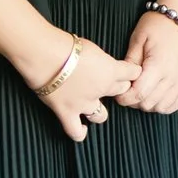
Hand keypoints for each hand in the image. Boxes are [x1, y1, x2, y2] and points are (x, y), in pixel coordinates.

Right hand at [21, 35, 141, 143]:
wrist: (44, 55)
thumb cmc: (65, 45)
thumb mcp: (90, 46)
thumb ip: (98, 59)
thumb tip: (96, 63)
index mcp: (110, 70)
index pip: (132, 73)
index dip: (131, 72)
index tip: (129, 70)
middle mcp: (101, 89)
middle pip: (120, 92)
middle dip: (117, 88)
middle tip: (106, 82)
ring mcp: (84, 103)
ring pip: (101, 116)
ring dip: (99, 112)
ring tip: (94, 107)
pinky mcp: (66, 112)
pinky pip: (75, 131)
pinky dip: (79, 132)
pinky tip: (81, 128)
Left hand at [116, 8, 177, 113]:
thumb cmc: (159, 24)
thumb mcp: (138, 38)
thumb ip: (129, 62)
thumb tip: (122, 80)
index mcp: (158, 66)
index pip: (138, 94)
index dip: (124, 98)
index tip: (118, 92)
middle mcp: (172, 77)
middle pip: (148, 103)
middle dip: (133, 101)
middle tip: (128, 90)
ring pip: (161, 107)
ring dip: (148, 104)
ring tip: (142, 92)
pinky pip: (176, 104)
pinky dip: (164, 105)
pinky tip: (156, 96)